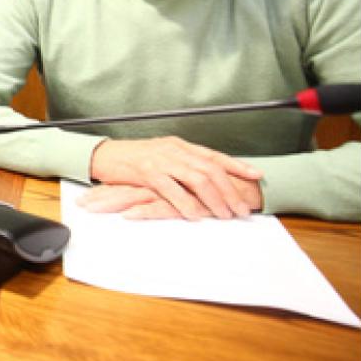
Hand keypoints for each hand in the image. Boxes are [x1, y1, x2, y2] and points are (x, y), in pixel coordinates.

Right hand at [89, 137, 262, 219]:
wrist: (104, 155)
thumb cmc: (132, 159)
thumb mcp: (161, 155)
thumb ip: (182, 164)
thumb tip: (206, 178)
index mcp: (180, 145)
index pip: (214, 155)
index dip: (237, 165)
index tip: (257, 175)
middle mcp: (174, 150)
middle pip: (210, 170)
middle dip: (230, 191)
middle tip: (242, 209)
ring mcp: (161, 160)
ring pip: (197, 179)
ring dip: (214, 200)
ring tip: (225, 214)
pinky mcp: (147, 173)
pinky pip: (173, 190)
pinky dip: (187, 204)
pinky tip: (196, 214)